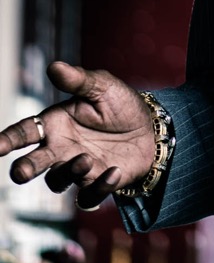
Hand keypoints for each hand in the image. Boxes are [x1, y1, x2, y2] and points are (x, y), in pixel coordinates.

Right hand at [0, 61, 154, 210]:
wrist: (151, 128)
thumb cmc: (120, 105)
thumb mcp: (102, 86)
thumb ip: (78, 80)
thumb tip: (54, 66)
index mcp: (55, 124)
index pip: (24, 132)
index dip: (7, 140)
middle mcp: (60, 149)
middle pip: (33, 163)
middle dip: (24, 169)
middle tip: (21, 172)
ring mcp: (76, 169)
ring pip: (58, 181)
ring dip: (68, 172)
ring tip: (85, 159)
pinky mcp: (96, 184)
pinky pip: (88, 196)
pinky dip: (99, 187)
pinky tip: (114, 171)